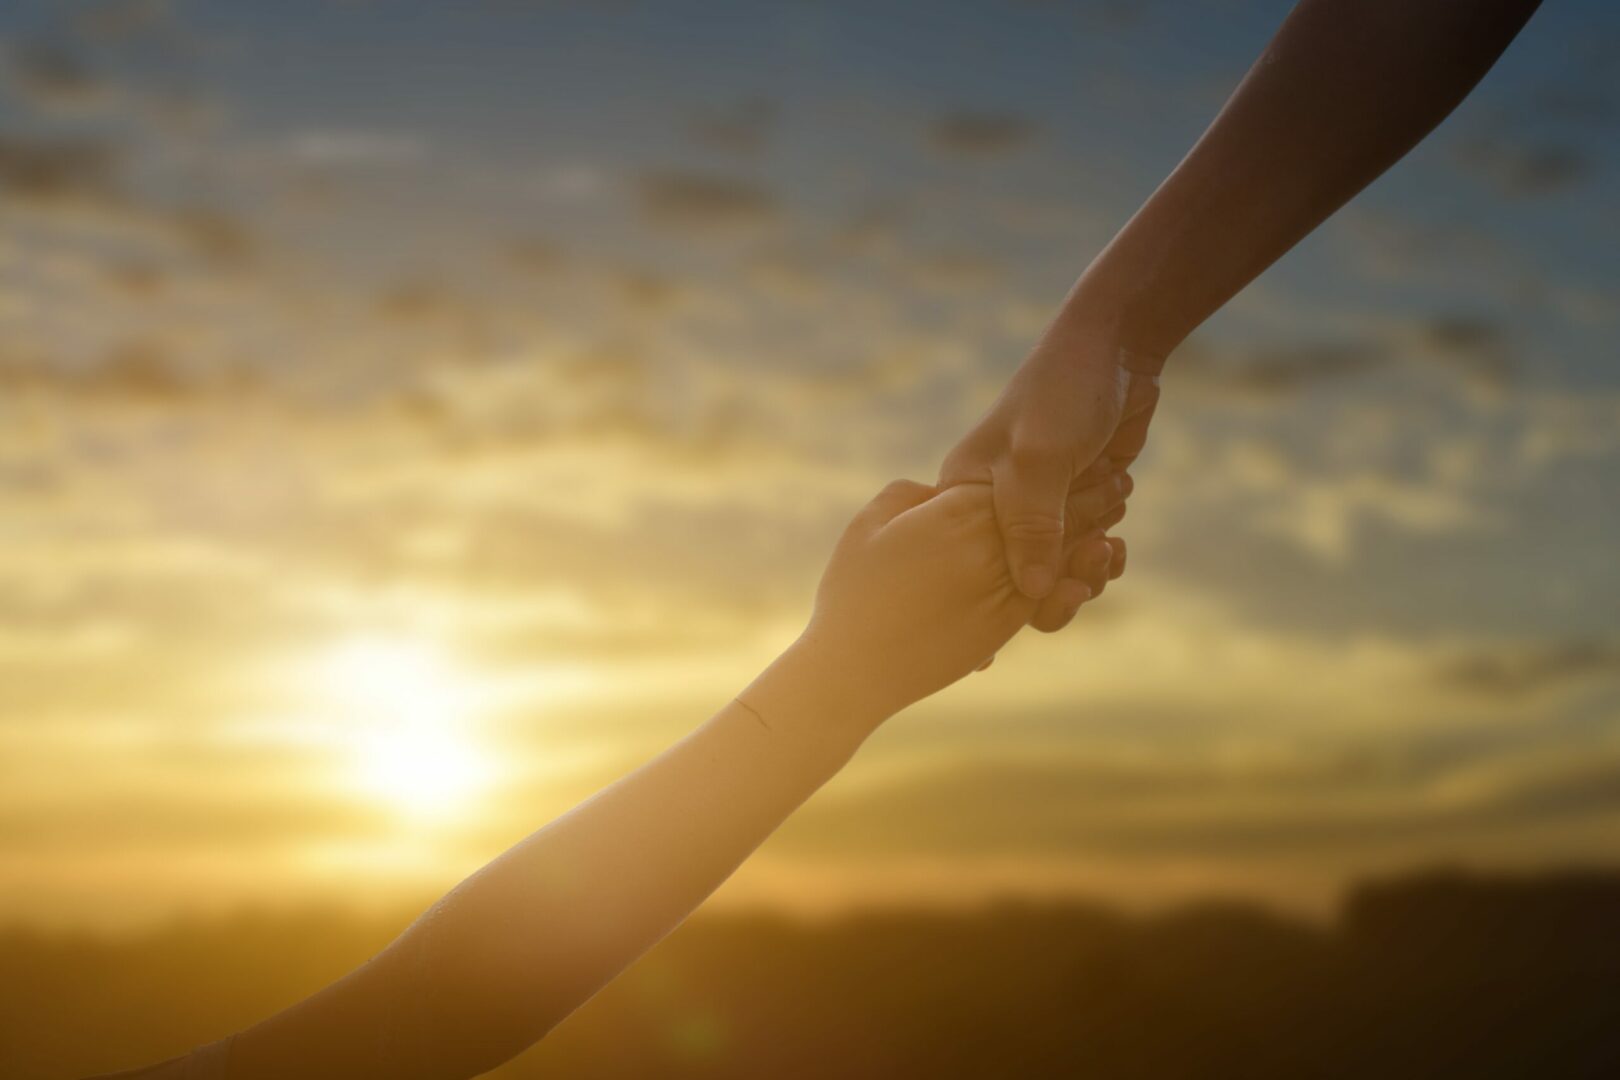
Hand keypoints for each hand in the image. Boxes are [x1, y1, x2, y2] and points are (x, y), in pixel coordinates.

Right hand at [789, 479, 1118, 723]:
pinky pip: (1053, 598)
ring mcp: (999, 590)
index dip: (1055, 470)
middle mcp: (985, 548)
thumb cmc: (851, 595)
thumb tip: (940, 492)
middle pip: (1050, 518)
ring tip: (1111, 530)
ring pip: (1060, 560)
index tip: (1089, 451)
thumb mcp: (871, 525)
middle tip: (1120, 480)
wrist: (852, 675)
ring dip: (1090, 541)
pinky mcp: (1004, 626)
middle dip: (1089, 498)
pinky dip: (1077, 581)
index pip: (1015, 484)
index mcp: (955, 513)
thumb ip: (909, 497)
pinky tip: (1090, 571)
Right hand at [939, 319, 1160, 614]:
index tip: (1056, 593)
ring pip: (1056, 570)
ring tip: (1107, 545)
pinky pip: (1082, 552)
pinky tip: (1116, 547)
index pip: (974, 569)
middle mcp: (995, 508)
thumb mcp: (1039, 459)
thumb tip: (1034, 592)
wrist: (1115, 350)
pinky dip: (1102, 558)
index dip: (1012, 595)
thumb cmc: (1061, 394)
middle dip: (1059, 583)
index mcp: (964, 496)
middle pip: (1018, 579)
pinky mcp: (1076, 504)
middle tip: (1089, 566)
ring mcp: (1039, 509)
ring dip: (1086, 569)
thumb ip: (1032, 526)